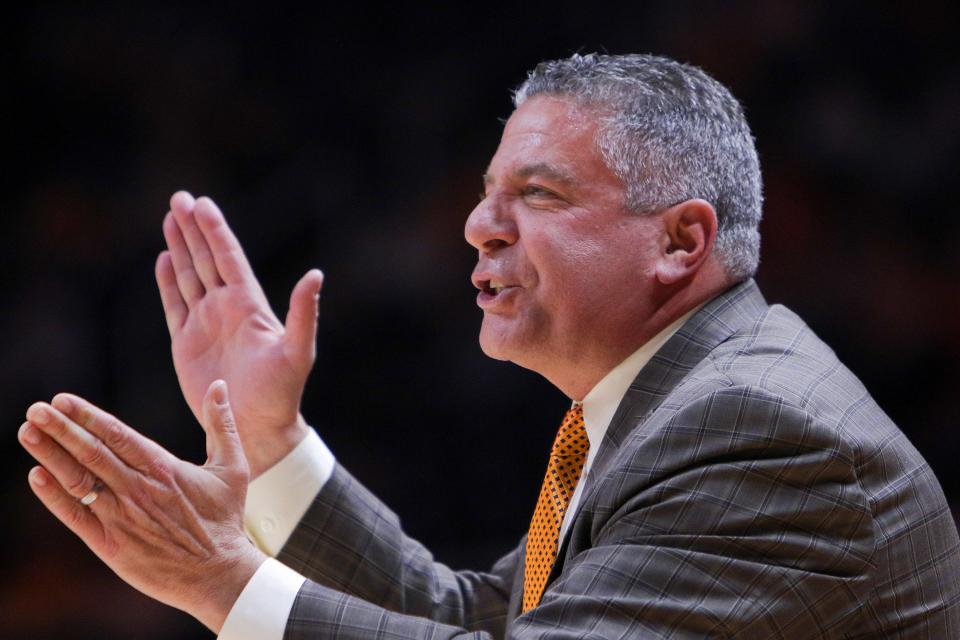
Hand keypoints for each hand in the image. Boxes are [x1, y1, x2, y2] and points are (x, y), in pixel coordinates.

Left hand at [18, 380, 264, 633]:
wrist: (219, 574)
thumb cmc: (226, 520)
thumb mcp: (233, 467)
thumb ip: (223, 424)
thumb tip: (218, 385)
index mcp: (164, 468)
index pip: (118, 435)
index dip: (88, 416)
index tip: (62, 400)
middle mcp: (139, 489)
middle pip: (93, 453)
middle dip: (61, 429)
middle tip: (36, 409)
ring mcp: (122, 517)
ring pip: (79, 480)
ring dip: (51, 455)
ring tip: (28, 432)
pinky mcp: (111, 545)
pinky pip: (76, 516)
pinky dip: (54, 497)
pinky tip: (36, 476)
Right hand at [156, 191, 323, 475]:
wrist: (258, 428)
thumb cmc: (283, 393)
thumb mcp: (298, 350)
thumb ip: (303, 313)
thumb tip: (315, 275)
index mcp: (250, 305)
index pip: (229, 258)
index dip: (215, 231)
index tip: (202, 204)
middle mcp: (227, 308)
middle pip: (206, 259)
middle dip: (192, 229)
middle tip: (179, 197)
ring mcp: (205, 323)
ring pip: (189, 275)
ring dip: (179, 247)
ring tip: (170, 217)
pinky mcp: (186, 343)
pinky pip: (174, 304)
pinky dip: (168, 281)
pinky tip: (164, 259)